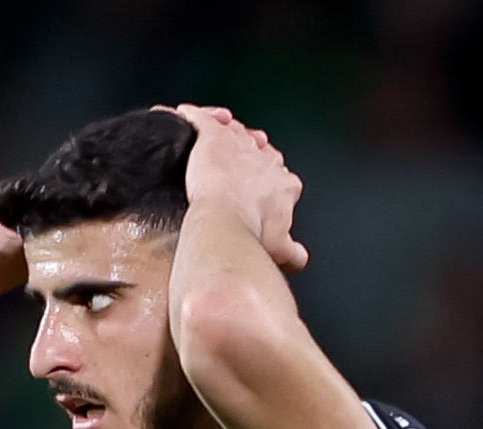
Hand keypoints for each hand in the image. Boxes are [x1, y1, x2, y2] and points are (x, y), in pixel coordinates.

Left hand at [164, 103, 306, 273]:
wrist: (226, 224)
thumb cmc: (251, 235)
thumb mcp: (279, 248)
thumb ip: (293, 251)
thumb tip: (300, 258)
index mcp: (283, 182)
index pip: (279, 174)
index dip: (267, 178)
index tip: (257, 188)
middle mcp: (265, 158)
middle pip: (258, 148)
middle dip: (247, 152)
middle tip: (232, 162)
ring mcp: (239, 144)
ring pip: (233, 130)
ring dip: (224, 132)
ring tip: (213, 137)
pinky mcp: (213, 136)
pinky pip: (201, 119)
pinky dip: (191, 116)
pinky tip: (182, 116)